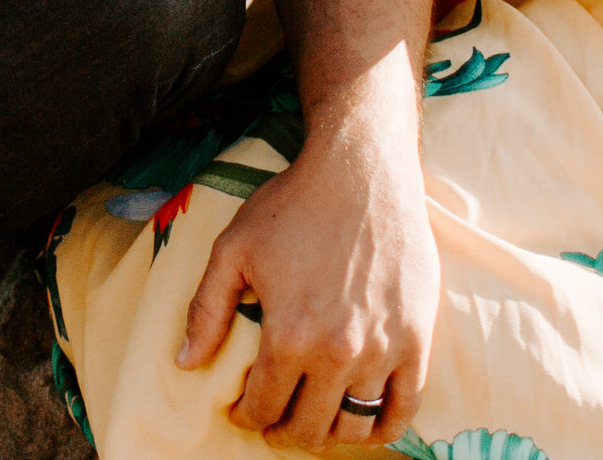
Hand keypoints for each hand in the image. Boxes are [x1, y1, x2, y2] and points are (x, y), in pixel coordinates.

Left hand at [179, 103, 437, 449]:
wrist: (362, 169)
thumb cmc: (294, 204)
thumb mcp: (233, 248)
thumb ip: (206, 309)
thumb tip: (185, 362)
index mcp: (288, 336)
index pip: (263, 406)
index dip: (247, 414)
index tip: (244, 408)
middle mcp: (336, 353)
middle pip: (308, 428)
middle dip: (283, 432)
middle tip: (275, 420)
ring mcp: (382, 349)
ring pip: (354, 426)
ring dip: (330, 434)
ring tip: (316, 417)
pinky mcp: (417, 338)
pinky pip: (404, 408)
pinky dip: (382, 428)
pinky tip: (364, 422)